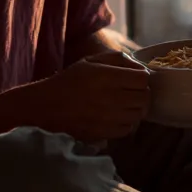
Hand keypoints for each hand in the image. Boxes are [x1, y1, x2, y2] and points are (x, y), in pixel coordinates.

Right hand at [22, 50, 150, 141]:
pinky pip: (128, 128)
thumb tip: (140, 67)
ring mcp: (107, 117)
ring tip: (125, 104)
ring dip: (135, 108)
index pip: (142, 79)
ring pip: (138, 114)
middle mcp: (110, 97)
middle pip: (144, 97)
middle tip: (131, 92)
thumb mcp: (91, 61)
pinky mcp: (103, 133)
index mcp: (107, 76)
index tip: (134, 79)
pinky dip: (126, 123)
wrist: (47, 106)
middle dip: (141, 93)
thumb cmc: (71, 80)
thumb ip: (118, 59)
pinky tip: (116, 116)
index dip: (141, 77)